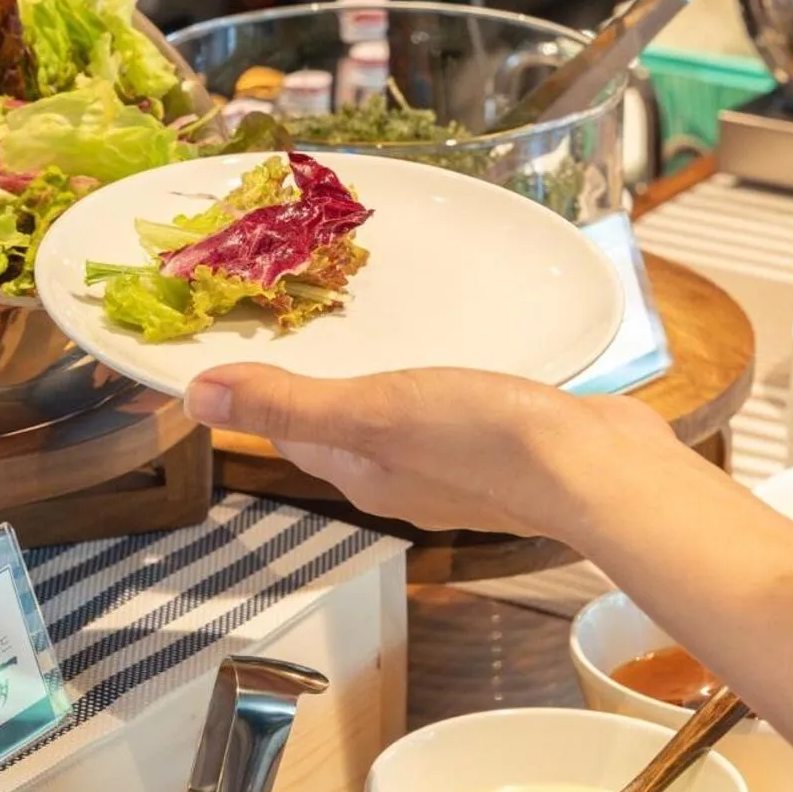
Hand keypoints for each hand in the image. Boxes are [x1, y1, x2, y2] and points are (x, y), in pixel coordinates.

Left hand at [184, 364, 678, 538]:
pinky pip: (446, 409)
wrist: (597, 472)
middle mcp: (400, 476)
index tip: (238, 340)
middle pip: (337, 426)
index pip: (289, 430)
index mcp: (360, 473)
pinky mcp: (502, 444)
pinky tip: (445, 354)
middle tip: (293, 315)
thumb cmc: (485, 444)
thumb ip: (289, 401)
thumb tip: (195, 397)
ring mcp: (454, 464)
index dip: (259, 390)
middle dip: (313, 378)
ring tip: (362, 324)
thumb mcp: (371, 412)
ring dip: (373, 376)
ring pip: (392, 417)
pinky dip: (430, 380)